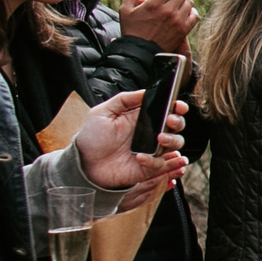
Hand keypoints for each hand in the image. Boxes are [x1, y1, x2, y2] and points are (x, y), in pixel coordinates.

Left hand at [72, 91, 187, 192]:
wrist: (83, 163)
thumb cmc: (92, 137)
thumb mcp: (103, 112)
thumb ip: (124, 99)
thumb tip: (145, 91)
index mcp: (143, 119)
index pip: (167, 111)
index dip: (177, 108)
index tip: (177, 105)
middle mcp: (151, 134)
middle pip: (177, 127)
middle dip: (178, 122)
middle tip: (169, 121)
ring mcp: (151, 151)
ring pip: (175, 146)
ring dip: (172, 141)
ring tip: (159, 139)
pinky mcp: (148, 168)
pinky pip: (161, 165)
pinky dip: (155, 161)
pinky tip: (140, 157)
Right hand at [116, 0, 197, 51]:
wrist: (140, 52)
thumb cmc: (131, 31)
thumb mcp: (125, 10)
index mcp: (154, 4)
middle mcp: (168, 11)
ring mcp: (177, 21)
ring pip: (189, 3)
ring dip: (184, 0)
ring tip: (178, 2)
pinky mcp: (183, 30)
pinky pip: (194, 16)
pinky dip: (191, 12)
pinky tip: (185, 12)